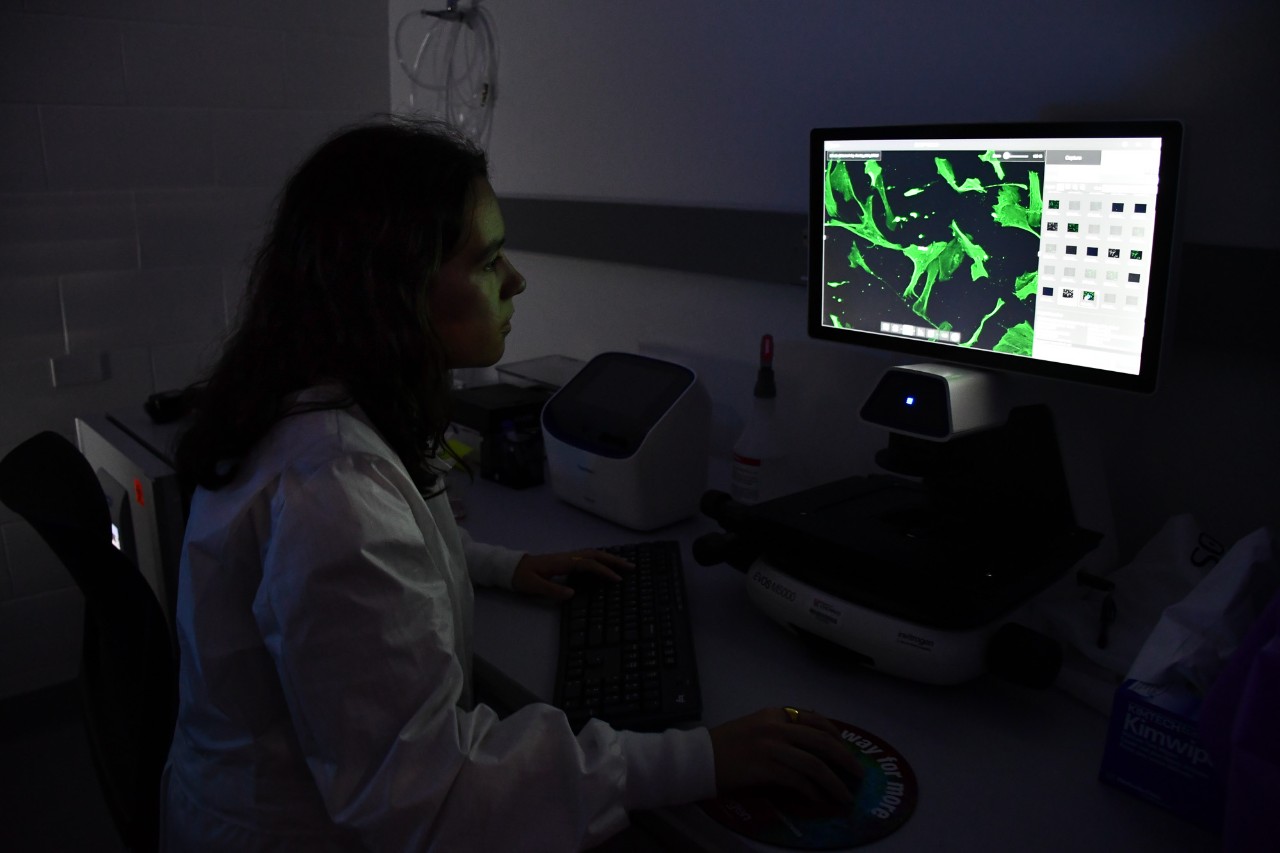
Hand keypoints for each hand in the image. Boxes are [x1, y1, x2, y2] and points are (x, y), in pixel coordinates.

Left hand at [511, 549, 632, 600]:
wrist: (510, 567)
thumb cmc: (521, 576)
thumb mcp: (534, 585)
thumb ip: (552, 589)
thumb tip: (572, 593)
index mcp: (562, 562)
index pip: (588, 564)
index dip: (604, 570)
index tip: (617, 579)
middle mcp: (567, 557)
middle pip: (595, 555)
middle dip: (614, 560)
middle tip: (632, 567)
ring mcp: (567, 557)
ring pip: (593, 554)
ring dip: (609, 558)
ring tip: (625, 565)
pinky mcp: (566, 561)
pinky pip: (588, 557)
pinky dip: (601, 559)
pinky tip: (606, 565)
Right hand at [709, 707, 860, 806]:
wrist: (700, 758)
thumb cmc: (726, 744)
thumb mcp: (756, 726)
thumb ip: (781, 728)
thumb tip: (811, 743)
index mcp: (775, 714)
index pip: (815, 719)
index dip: (836, 734)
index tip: (847, 748)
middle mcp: (776, 727)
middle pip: (822, 741)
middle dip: (846, 759)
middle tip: (858, 774)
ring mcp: (772, 747)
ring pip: (815, 764)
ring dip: (835, 782)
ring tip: (845, 796)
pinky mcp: (766, 768)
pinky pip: (799, 781)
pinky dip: (813, 791)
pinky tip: (818, 799)